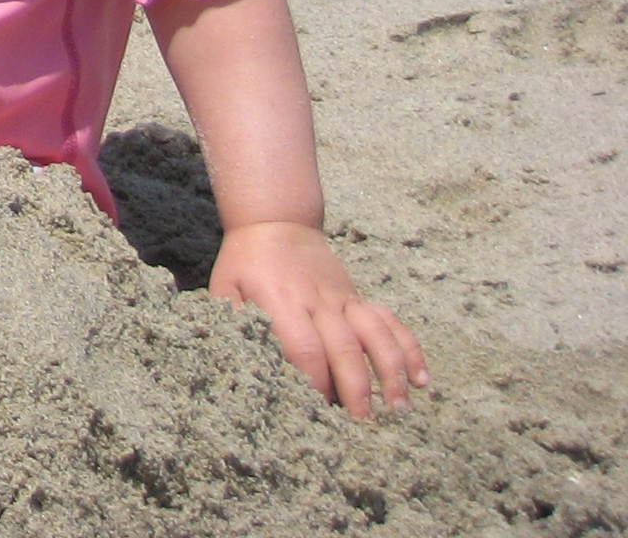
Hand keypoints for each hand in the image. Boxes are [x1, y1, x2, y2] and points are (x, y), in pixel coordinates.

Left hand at [209, 219, 427, 416]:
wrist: (276, 223)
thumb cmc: (246, 262)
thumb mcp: (226, 287)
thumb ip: (234, 323)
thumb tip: (235, 360)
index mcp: (282, 301)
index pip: (304, 347)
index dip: (313, 380)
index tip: (317, 409)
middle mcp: (318, 301)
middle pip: (345, 348)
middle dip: (355, 389)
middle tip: (362, 425)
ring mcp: (344, 299)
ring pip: (376, 335)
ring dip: (390, 372)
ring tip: (397, 409)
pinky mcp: (359, 297)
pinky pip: (391, 322)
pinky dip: (409, 349)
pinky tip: (422, 379)